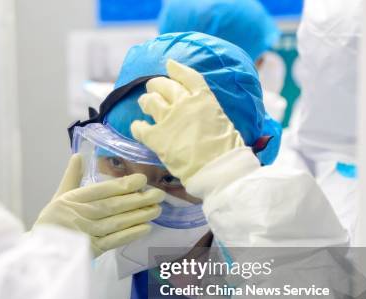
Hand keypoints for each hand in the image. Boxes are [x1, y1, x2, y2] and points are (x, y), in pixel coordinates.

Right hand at [34, 155, 163, 256]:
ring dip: (138, 216)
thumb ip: (71, 177)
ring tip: (156, 209)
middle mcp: (80, 214)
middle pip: (113, 205)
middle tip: (158, 194)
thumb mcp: (59, 197)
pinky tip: (145, 228)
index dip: (122, 185)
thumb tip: (78, 156)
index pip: (101, 190)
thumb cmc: (51, 223)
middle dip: (137, 199)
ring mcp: (86, 233)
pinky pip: (114, 241)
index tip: (141, 180)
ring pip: (116, 222)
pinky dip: (130, 234)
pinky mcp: (91, 250)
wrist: (40, 252)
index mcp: (73, 199)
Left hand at [131, 59, 244, 184]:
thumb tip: (202, 115)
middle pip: (163, 85)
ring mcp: (168, 118)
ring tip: (145, 105)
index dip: (177, 69)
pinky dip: (138, 127)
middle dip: (156, 86)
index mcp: (204, 98)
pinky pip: (140, 127)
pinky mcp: (155, 136)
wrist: (217, 167)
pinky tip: (138, 128)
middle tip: (153, 90)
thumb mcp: (223, 121)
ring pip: (149, 101)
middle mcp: (183, 103)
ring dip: (146, 101)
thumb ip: (208, 112)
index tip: (169, 65)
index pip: (188, 76)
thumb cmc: (227, 149)